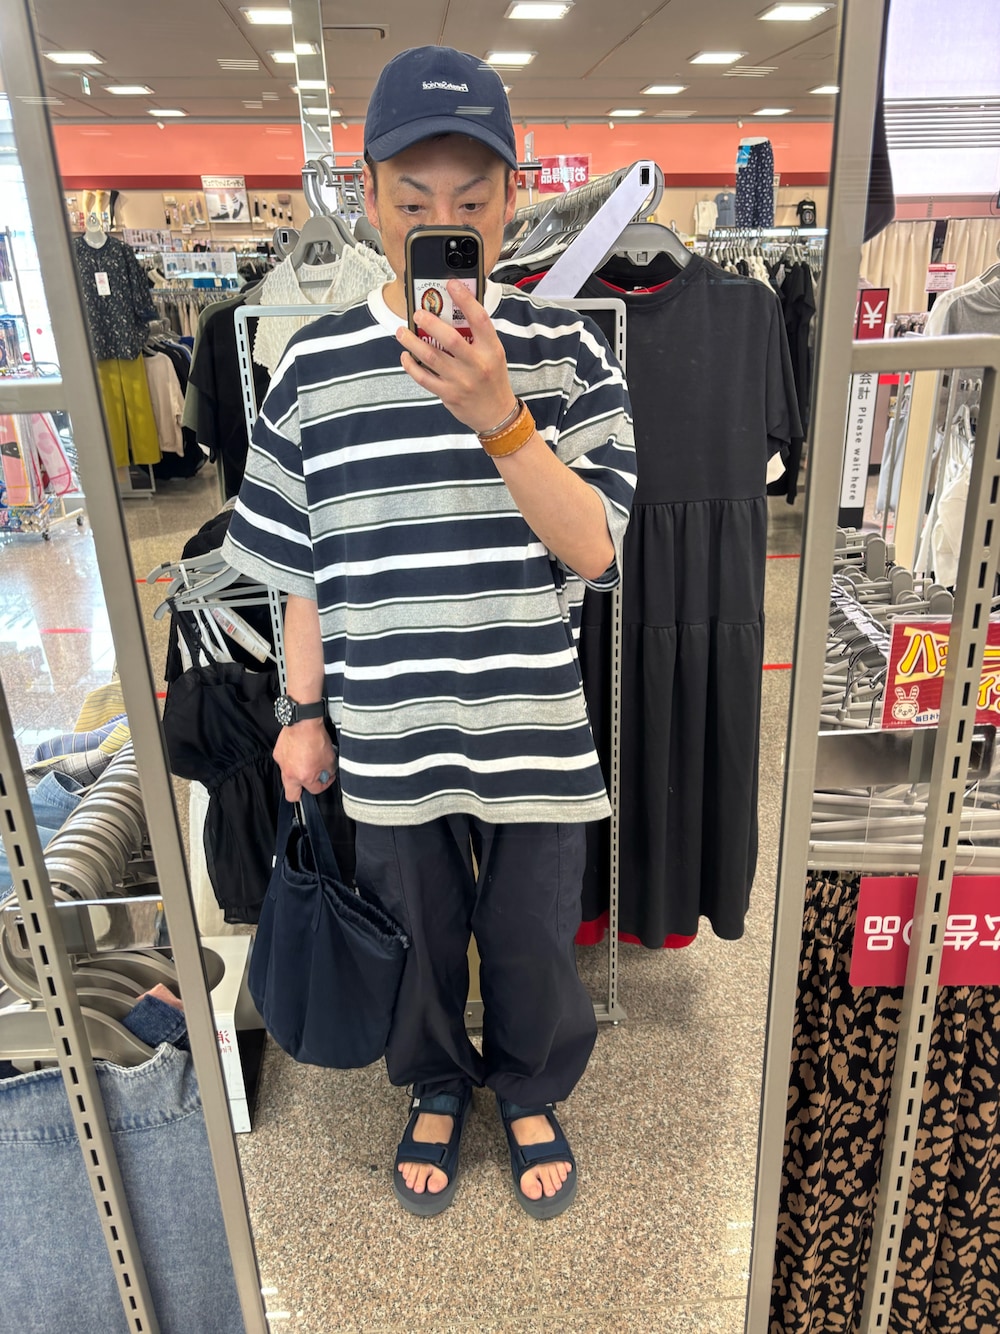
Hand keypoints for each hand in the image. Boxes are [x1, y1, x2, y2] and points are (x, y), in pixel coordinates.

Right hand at [272, 719, 335, 800]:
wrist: (303, 721)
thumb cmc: (316, 738)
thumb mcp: (330, 758)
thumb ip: (328, 771)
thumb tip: (326, 774)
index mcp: (304, 777)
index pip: (315, 790)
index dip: (325, 784)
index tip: (327, 777)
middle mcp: (290, 774)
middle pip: (292, 795)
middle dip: (301, 793)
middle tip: (309, 783)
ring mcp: (282, 764)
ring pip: (287, 779)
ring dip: (296, 776)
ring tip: (305, 764)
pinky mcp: (277, 754)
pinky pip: (284, 764)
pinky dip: (291, 762)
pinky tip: (298, 753)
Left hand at [396, 279, 516, 435]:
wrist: (496, 414)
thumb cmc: (492, 379)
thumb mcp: (493, 354)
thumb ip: (477, 335)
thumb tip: (452, 311)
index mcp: (491, 349)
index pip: (479, 319)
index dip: (465, 299)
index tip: (451, 284)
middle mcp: (477, 364)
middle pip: (451, 338)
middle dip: (430, 322)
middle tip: (417, 313)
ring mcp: (461, 381)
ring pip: (432, 357)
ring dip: (413, 342)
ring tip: (402, 332)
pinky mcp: (448, 394)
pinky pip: (424, 378)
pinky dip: (411, 366)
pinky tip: (405, 355)